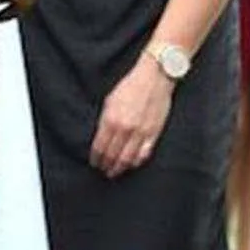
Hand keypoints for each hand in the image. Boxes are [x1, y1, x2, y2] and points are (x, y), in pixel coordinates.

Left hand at [90, 54, 172, 177]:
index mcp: (111, 119)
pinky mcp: (154, 133)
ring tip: (115, 172)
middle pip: (112, 156)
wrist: (154, 77)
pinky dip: (136, 162)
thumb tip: (100, 138)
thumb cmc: (131, 86)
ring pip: (127, 159)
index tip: (94, 162)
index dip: (96, 158)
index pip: (100, 147)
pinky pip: (144, 154)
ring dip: (119, 168)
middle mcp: (125, 128)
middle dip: (106, 165)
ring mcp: (140, 132)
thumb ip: (104, 121)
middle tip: (103, 170)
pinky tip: (131, 165)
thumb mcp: (110, 101)